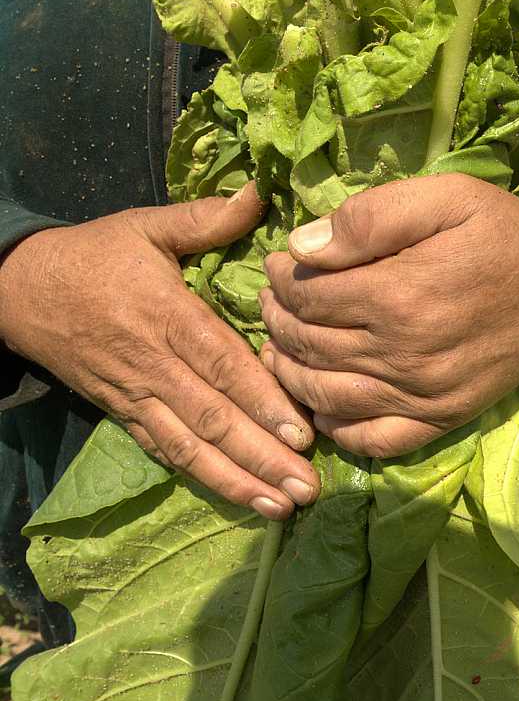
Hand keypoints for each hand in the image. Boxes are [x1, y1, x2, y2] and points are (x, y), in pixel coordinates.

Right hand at [0, 185, 317, 517]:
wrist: (19, 290)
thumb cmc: (94, 255)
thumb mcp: (145, 225)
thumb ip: (204, 218)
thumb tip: (260, 192)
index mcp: (166, 315)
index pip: (221, 364)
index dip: (261, 400)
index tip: (301, 433)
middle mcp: (154, 363)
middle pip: (213, 417)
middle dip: (262, 456)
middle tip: (308, 488)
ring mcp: (137, 394)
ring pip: (191, 445)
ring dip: (237, 480)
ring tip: (282, 507)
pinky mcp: (123, 413)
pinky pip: (165, 451)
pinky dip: (201, 477)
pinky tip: (238, 499)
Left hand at [259, 174, 518, 458]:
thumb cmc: (501, 232)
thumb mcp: (445, 196)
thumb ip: (371, 217)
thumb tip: (302, 247)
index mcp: (399, 296)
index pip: (307, 296)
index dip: (279, 278)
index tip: (277, 263)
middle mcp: (404, 354)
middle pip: (308, 345)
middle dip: (277, 320)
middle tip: (272, 300)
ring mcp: (422, 395)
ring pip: (326, 394)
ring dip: (289, 371)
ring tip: (281, 344)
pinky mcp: (440, 419)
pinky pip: (372, 440)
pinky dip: (335, 427)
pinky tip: (322, 401)